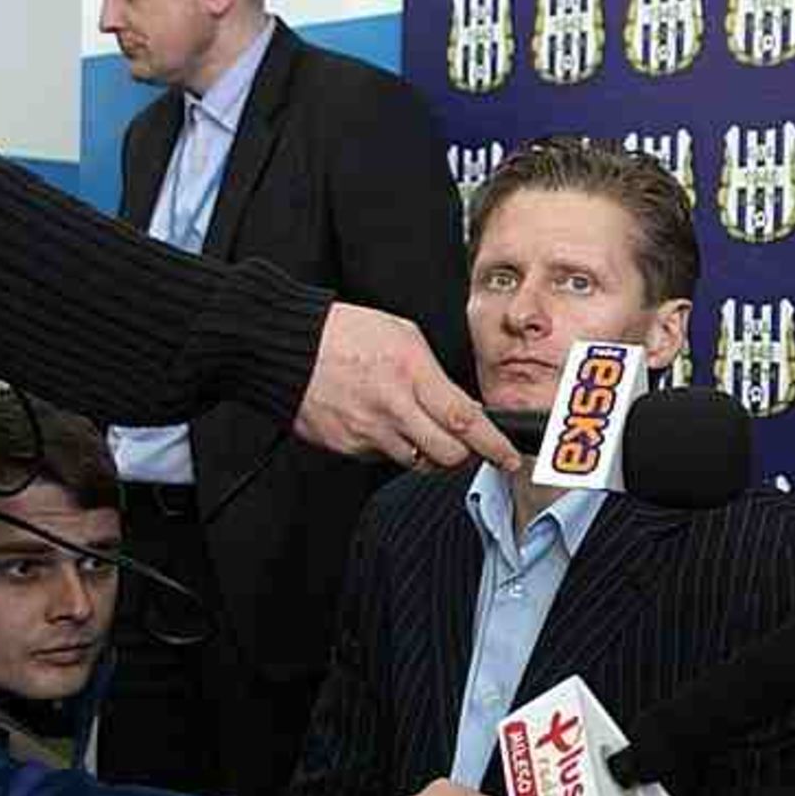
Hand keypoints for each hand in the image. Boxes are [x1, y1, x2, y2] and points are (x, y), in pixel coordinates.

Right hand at [295, 303, 518, 471]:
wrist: (286, 347)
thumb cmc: (343, 333)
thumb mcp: (403, 336)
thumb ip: (434, 375)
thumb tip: (460, 405)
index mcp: (411, 375)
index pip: (464, 420)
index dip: (493, 444)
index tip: (508, 456)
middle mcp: (392, 408)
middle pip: (447, 454)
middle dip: (464, 455)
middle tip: (466, 445)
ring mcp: (368, 432)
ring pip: (416, 461)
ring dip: (427, 452)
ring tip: (418, 428)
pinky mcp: (347, 446)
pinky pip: (382, 457)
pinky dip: (391, 446)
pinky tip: (381, 422)